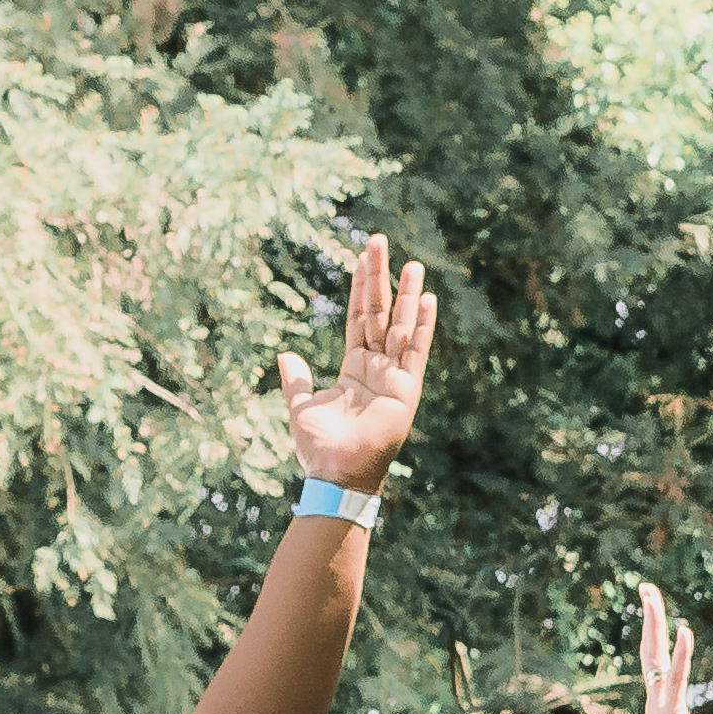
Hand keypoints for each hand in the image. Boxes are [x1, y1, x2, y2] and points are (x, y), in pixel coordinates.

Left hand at [284, 236, 436, 486]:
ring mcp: (393, 376)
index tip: (363, 256)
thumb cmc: (318, 446)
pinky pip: (414, 351)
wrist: (334, 471)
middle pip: (378, 312)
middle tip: (380, 242)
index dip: (359, 287)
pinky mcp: (405, 389)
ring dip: (405, 295)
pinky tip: (427, 300)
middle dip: (380, 278)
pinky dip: (421, 326)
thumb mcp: (302, 404)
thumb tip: (285, 354)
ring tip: (412, 264)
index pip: (357, 317)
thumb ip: (297, 378)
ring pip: (399, 326)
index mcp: (354, 367)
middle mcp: (377, 367)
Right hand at [628, 582, 700, 713]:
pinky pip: (677, 678)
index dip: (652, 633)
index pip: (651, 660)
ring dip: (656, 624)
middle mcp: (655, 700)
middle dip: (649, 617)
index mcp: (656, 705)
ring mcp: (662, 705)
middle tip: (646, 586)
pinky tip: (684, 630)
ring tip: (652, 595)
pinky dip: (680, 653)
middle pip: (648, 649)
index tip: (650, 607)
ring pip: (656, 657)